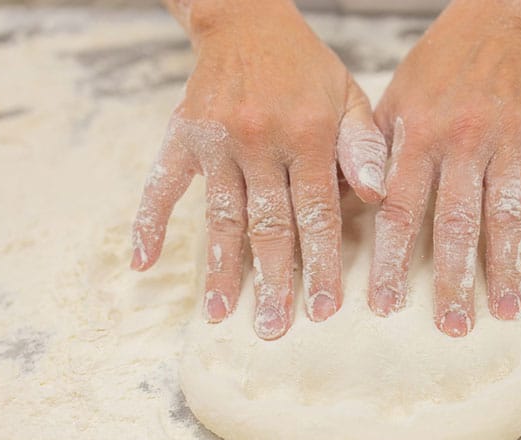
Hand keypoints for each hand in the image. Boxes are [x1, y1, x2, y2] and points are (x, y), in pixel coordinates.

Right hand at [131, 0, 386, 339]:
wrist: (246, 21)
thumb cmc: (306, 68)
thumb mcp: (349, 96)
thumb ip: (363, 146)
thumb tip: (376, 196)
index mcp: (307, 135)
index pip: (318, 214)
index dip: (323, 264)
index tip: (325, 308)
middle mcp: (260, 141)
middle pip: (269, 225)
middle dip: (275, 281)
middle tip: (274, 328)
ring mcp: (216, 141)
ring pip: (221, 216)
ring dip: (220, 268)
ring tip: (219, 313)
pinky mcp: (182, 136)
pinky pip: (161, 184)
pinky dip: (150, 222)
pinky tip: (144, 262)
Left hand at [369, 0, 520, 336]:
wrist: (489, 25)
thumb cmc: (431, 72)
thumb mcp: (389, 103)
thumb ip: (371, 155)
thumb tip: (350, 209)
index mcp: (419, 136)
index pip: (402, 210)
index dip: (393, 260)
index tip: (387, 304)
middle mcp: (462, 141)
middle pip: (457, 222)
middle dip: (454, 278)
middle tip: (452, 327)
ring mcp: (508, 138)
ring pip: (507, 212)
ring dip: (508, 264)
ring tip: (507, 311)